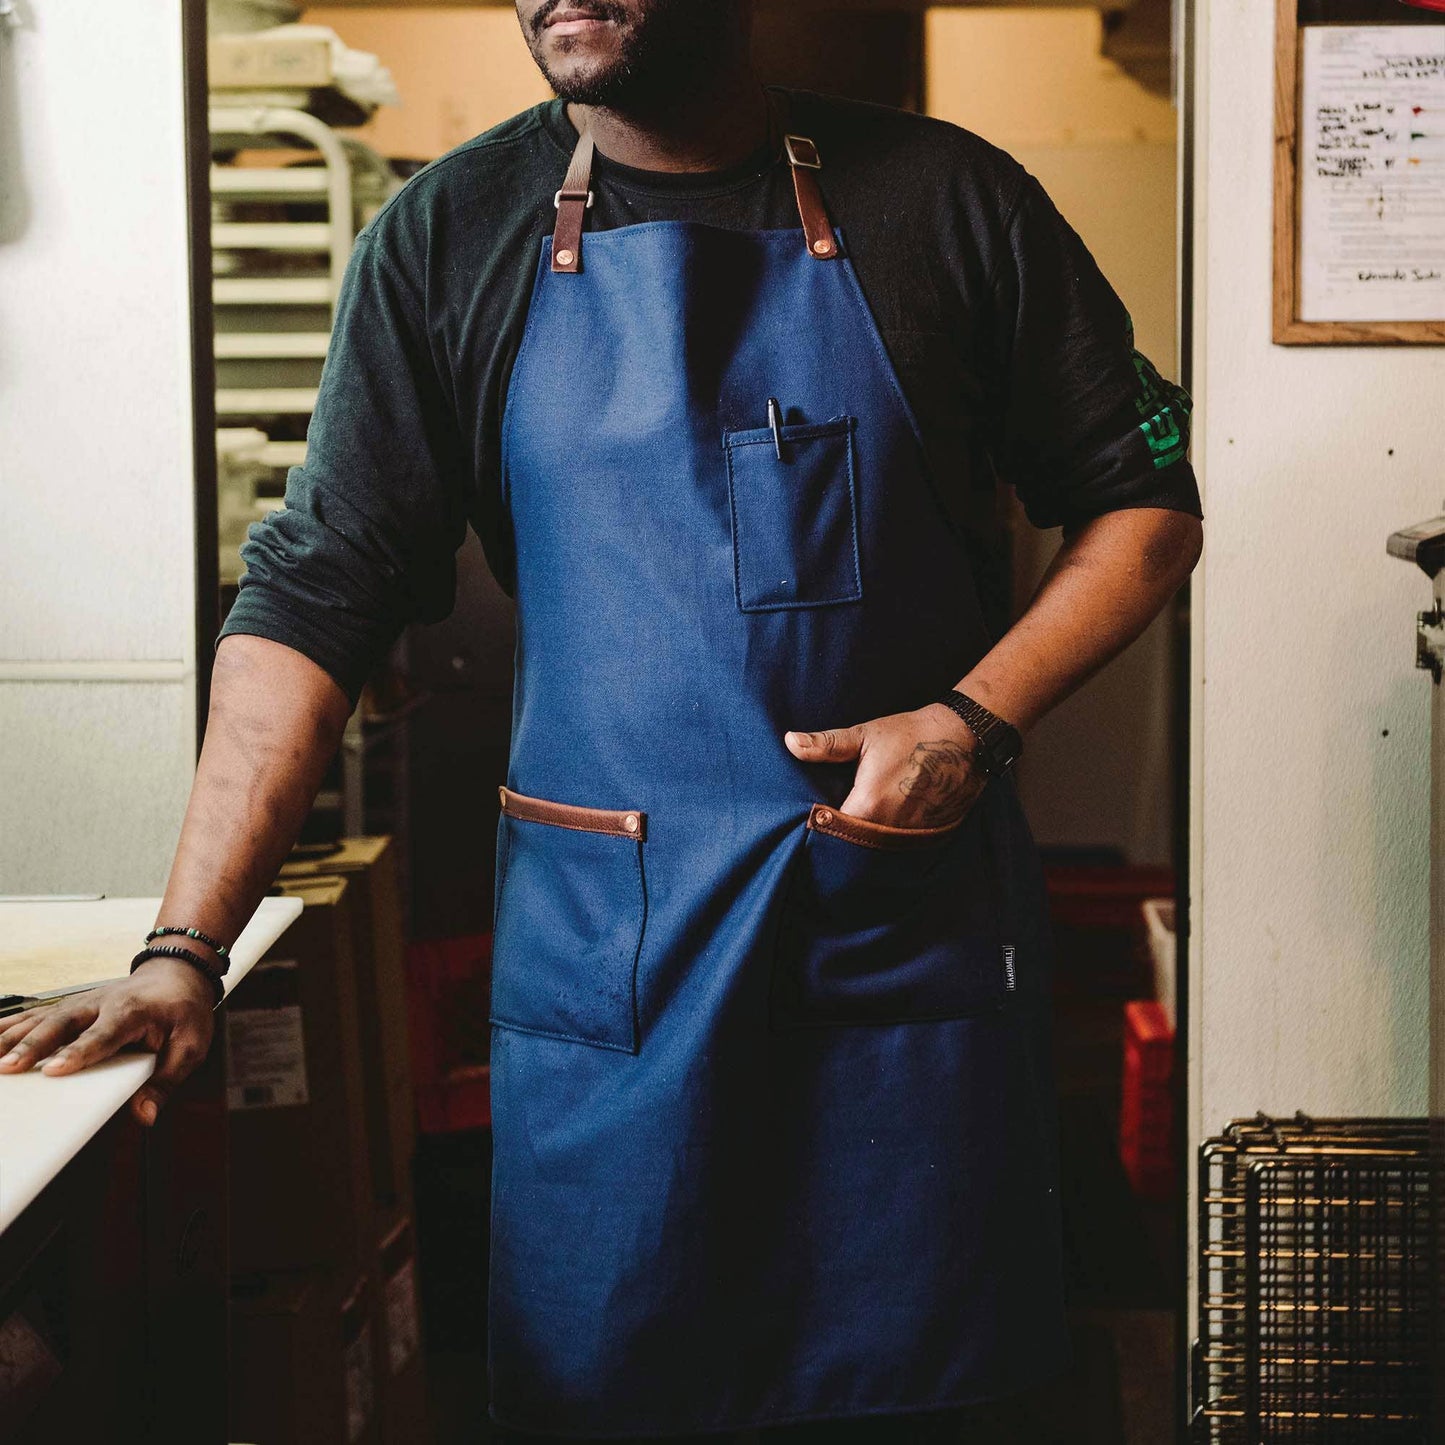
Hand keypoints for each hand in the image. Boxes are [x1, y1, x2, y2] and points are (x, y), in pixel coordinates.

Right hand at [0, 959, 216, 1126]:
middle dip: (34, 1045)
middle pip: (63, 1024)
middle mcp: (102, 1003)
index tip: (55, 1071)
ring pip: (43, 1017)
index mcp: (133, 1012)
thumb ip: (167, 1081)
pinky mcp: (69, 1006)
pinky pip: (36, 1015)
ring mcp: (82, 1002)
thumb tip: (145, 1115)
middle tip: (7, 1068)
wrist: (177, 973)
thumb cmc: (184, 1011)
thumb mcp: (191, 1047)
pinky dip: (11, 1026)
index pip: (103, 1035)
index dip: (79, 1052)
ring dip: (14, 1037)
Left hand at [785, 702, 987, 829]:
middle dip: (842, 838)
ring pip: (877, 848)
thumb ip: (826, 745)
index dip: (821, 826)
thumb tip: (790, 742)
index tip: (814, 818)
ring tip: (855, 830)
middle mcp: (890, 827)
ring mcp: (912, 834)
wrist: (963, 738)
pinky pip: (900, 847)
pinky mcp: (928, 835)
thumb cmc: (910, 734)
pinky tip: (882, 830)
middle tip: (832, 825)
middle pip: (854, 845)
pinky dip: (889, 841)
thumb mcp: (865, 736)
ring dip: (865, 841)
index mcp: (868, 805)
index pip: (832, 830)